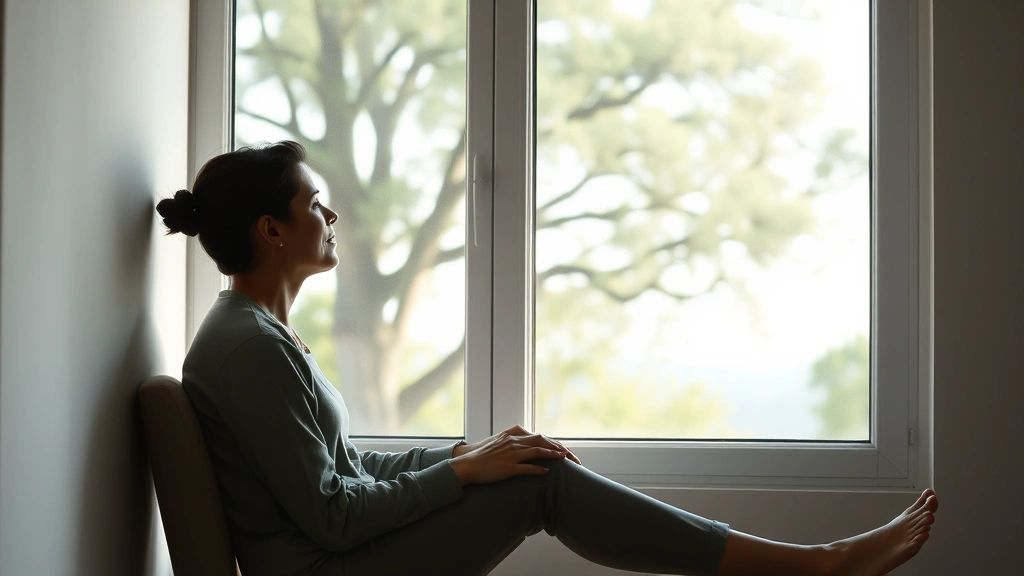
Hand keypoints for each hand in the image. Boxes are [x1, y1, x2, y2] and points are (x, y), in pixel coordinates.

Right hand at [453, 425, 581, 465]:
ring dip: (552, 455)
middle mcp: (513, 443)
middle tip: (570, 454)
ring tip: (564, 459)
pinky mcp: (508, 467)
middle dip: (558, 447)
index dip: (553, 442)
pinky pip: (527, 468)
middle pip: (541, 441)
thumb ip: (512, 442)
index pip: (538, 437)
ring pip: (537, 452)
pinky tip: (547, 472)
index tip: (564, 448)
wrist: (467, 464)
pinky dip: (538, 469)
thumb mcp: (499, 443)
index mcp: (512, 436)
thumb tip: (525, 445)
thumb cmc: (483, 455)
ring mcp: (511, 455)